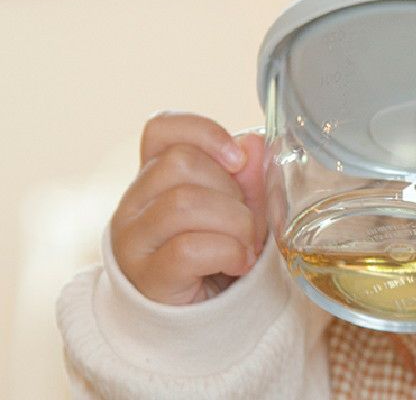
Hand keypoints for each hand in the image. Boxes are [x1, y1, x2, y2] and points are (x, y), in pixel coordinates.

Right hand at [110, 112, 267, 304]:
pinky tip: (240, 262)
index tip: (238, 158)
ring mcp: (133, 240)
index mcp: (154, 173)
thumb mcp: (236, 202)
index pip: (160, 128)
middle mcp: (133, 202)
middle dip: (231, 187)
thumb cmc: (218, 245)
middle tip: (248, 217)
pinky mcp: (145, 278)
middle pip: (181, 162)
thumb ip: (246, 172)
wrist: (200, 315)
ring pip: (183, 202)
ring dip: (235, 221)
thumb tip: (254, 144)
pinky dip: (228, 251)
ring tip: (248, 242)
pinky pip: (188, 250)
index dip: (203, 131)